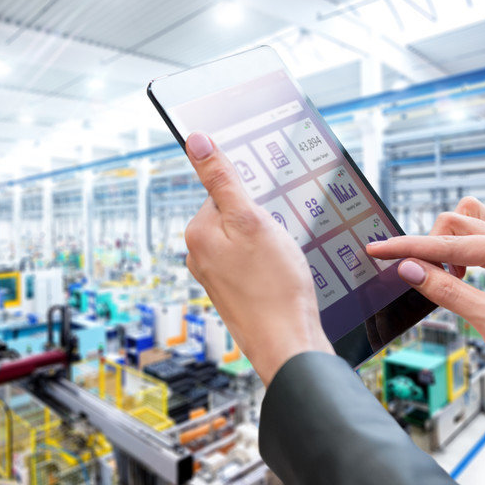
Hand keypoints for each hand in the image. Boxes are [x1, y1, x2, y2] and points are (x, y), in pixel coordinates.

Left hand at [182, 133, 333, 384]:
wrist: (288, 344)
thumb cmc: (275, 286)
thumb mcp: (251, 220)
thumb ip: (223, 179)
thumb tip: (195, 141)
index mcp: (197, 232)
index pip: (224, 191)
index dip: (253, 197)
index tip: (270, 212)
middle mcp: (199, 254)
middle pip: (234, 214)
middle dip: (260, 220)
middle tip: (279, 241)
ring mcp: (215, 276)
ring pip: (246, 239)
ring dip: (268, 242)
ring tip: (282, 262)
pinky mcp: (233, 292)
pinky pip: (251, 262)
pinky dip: (269, 263)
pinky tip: (282, 276)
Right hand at [366, 197, 484, 393]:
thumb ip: (446, 291)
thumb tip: (409, 268)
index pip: (448, 244)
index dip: (407, 248)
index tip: (377, 249)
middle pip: (456, 222)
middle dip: (429, 245)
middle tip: (420, 278)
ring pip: (468, 221)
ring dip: (446, 242)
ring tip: (446, 276)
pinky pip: (479, 236)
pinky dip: (460, 249)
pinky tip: (460, 276)